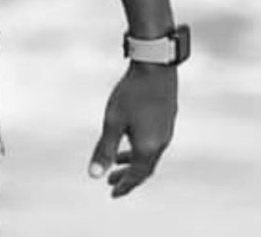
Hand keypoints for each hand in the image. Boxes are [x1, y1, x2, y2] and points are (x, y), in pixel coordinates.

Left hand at [88, 63, 177, 197]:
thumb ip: (105, 149)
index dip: (124, 186)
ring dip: (132, 161)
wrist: (155, 68)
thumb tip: (93, 175)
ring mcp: (166, 132)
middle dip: (127, 176)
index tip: (112, 193)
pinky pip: (153, 143)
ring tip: (117, 161)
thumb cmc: (131, 94)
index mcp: (148, 148)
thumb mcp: (113, 121)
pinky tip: (131, 138)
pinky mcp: (166, 120)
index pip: (136, 176)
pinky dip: (140, 149)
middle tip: (111, 182)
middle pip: (143, 168)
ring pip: (149, 155)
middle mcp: (160, 144)